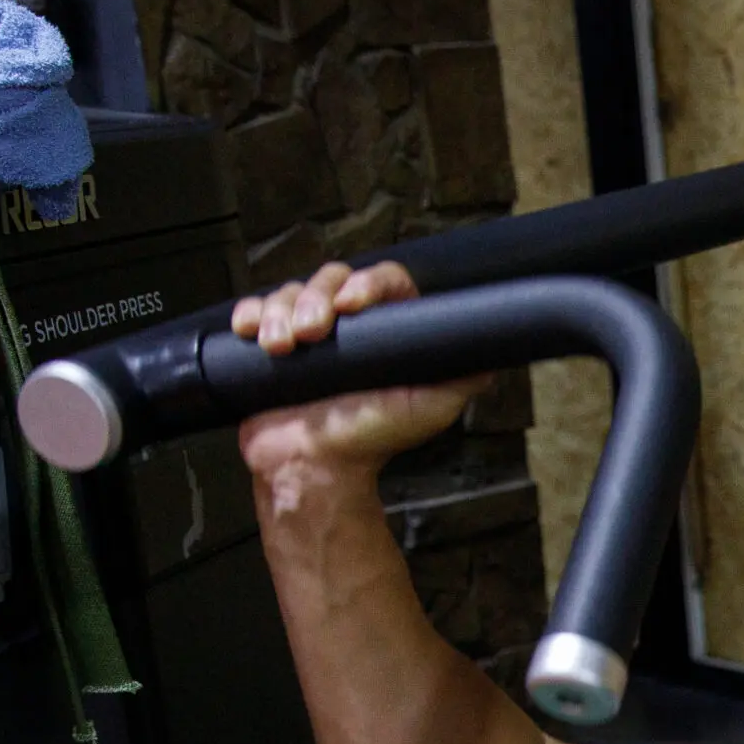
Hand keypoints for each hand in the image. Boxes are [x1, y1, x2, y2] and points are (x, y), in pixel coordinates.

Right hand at [232, 261, 486, 489]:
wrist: (317, 466)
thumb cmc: (374, 439)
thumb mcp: (432, 408)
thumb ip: (462, 377)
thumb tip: (492, 350)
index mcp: (388, 331)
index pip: (385, 281)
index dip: (368, 282)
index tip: (352, 305)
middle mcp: (349, 327)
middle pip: (331, 277)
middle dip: (317, 299)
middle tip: (314, 333)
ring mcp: (308, 333)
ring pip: (292, 291)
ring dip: (282, 312)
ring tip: (283, 347)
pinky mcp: (271, 344)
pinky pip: (257, 310)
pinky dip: (251, 314)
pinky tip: (251, 331)